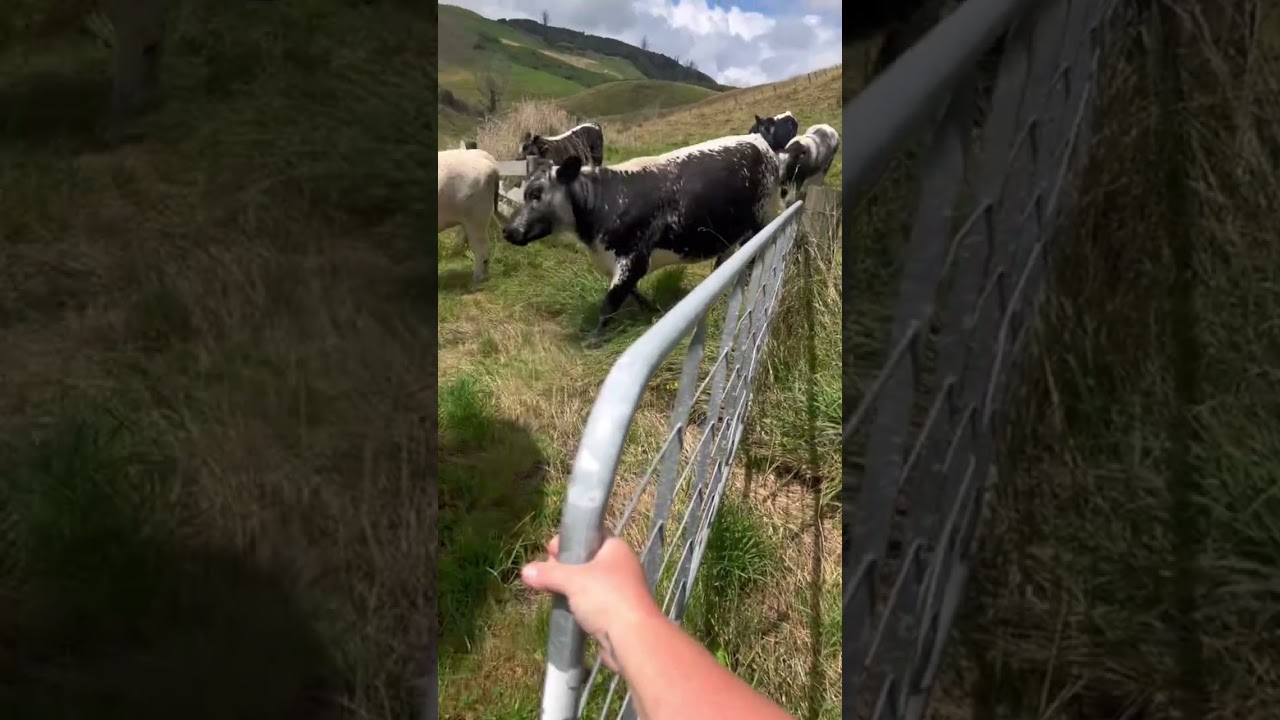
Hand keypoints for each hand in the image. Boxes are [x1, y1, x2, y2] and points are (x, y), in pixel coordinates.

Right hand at [520, 533, 663, 670]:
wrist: (632, 638)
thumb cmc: (606, 598)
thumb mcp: (573, 580)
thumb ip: (549, 573)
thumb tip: (525, 572)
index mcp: (616, 548)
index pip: (589, 535)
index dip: (568, 540)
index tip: (549, 550)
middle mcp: (620, 565)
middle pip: (586, 558)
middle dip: (564, 566)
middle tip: (546, 573)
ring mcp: (620, 589)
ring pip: (588, 582)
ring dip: (570, 587)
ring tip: (552, 591)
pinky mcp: (615, 611)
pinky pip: (591, 601)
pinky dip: (578, 603)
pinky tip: (564, 608)